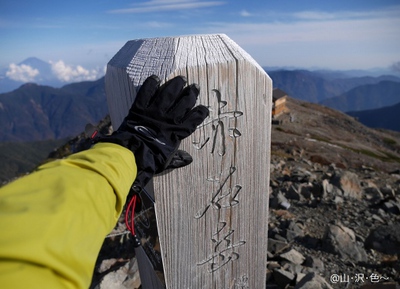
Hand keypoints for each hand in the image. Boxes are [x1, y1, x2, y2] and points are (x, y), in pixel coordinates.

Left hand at [100, 75, 208, 189]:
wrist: (131, 155)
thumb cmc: (151, 161)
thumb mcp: (166, 162)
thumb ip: (177, 159)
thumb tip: (188, 159)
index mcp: (177, 133)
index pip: (194, 120)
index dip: (200, 113)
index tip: (204, 109)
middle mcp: (168, 119)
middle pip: (184, 103)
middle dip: (191, 93)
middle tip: (194, 87)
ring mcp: (154, 112)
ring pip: (169, 94)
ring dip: (176, 85)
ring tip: (181, 79)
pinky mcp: (140, 108)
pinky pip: (146, 92)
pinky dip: (151, 84)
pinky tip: (156, 78)